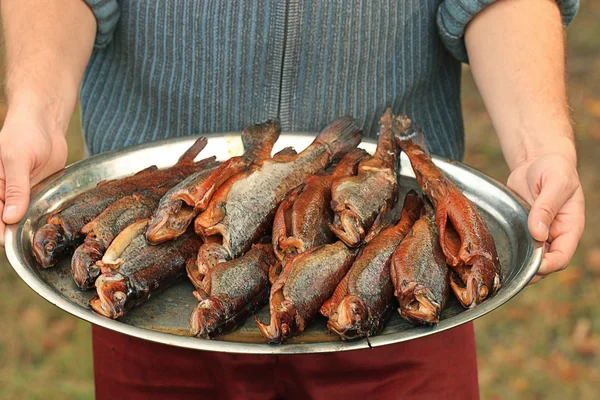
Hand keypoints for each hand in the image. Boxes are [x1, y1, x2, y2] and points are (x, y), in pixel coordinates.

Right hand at [0, 110, 67, 245]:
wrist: (46, 123)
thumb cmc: (24, 134)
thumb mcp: (16, 160)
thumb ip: (15, 189)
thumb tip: (10, 218)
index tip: (8, 243)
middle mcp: (4, 193)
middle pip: (6, 221)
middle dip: (14, 232)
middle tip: (28, 243)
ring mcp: (22, 194)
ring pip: (23, 219)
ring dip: (29, 228)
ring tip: (40, 238)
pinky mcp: (38, 192)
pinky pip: (38, 209)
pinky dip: (42, 218)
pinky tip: (50, 227)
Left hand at [506, 154, 584, 283]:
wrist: (538, 161)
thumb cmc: (554, 169)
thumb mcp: (555, 183)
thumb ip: (547, 207)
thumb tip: (538, 234)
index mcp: (570, 228)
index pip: (561, 257)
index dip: (546, 266)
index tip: (529, 266)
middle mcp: (555, 235)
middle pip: (544, 265)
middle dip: (528, 272)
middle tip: (506, 274)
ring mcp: (539, 234)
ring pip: (529, 259)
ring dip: (516, 265)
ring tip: (497, 270)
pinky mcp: (523, 229)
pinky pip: (517, 246)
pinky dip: (509, 252)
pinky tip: (493, 255)